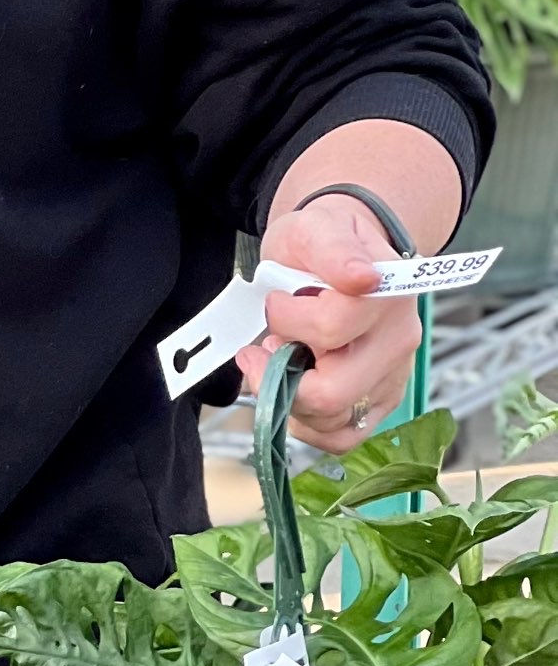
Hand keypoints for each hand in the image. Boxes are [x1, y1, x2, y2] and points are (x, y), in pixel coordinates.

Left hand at [239, 191, 420, 452]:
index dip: (287, 321)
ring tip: (285, 360)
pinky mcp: (382, 400)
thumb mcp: (315, 229)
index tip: (276, 302)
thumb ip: (332, 250)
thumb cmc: (323, 244)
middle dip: (281, 376)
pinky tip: (296, 390)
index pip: (329, 330)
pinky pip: (344, 436)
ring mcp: (393, 374)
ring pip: (333, 421)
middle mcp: (399, 339)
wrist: (342, 254)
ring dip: (291, 398)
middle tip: (266, 348)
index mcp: (387, 294)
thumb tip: (360, 278)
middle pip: (331, 393)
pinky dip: (309, 424)